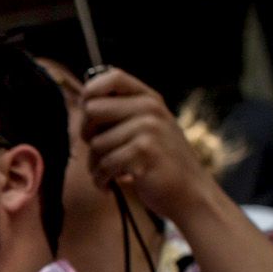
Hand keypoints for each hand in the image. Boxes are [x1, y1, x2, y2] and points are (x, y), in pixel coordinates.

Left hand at [79, 66, 215, 222]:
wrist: (190, 193)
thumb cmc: (161, 163)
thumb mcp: (149, 128)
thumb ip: (123, 114)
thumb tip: (82, 104)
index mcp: (149, 99)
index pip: (112, 78)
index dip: (90, 92)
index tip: (87, 113)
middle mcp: (149, 109)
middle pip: (92, 110)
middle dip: (87, 135)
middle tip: (98, 153)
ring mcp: (148, 129)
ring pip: (95, 143)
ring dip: (95, 166)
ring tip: (109, 174)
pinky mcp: (143, 152)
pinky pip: (103, 165)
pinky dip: (101, 180)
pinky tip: (110, 186)